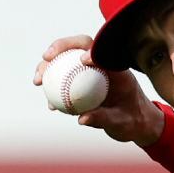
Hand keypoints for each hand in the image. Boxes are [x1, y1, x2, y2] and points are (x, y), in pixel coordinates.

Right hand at [33, 36, 161, 146]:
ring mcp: (89, 74)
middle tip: (45, 59)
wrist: (136, 125)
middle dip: (59, 48)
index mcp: (115, 68)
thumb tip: (82, 118)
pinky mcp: (81, 84)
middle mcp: (101, 66)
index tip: (81, 59)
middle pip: (77, 48)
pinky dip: (54, 90)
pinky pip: (64, 82)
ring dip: (48, 68)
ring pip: (65, 63)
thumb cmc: (134, 120)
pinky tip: (50, 105)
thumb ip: (105, 119)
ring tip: (37, 82)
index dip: (88, 48)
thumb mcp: (123, 122)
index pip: (100, 49)